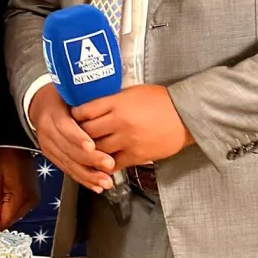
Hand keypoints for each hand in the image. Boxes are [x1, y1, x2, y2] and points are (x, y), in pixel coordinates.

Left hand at [0, 147, 40, 228]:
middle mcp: (30, 202)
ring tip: (3, 189)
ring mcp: (34, 199)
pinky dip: (13, 202)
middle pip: (11, 220)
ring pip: (16, 214)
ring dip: (7, 207)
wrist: (18, 144)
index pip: (5, 222)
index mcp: (20, 199)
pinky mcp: (34, 195)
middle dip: (0, 211)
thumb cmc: (4, 158)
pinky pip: (21, 207)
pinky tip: (9, 189)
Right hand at [28, 85, 116, 192]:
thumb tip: (111, 106)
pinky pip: (67, 170)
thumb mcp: (71, 92)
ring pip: (68, 163)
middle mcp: (47, 131)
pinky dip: (82, 179)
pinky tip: (95, 186)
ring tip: (105, 181)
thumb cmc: (63, 96)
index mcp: (53, 113)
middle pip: (68, 148)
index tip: (92, 146)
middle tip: (109, 164)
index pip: (64, 127)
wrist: (41, 104)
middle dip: (90, 160)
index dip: (78, 138)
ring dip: (88, 175)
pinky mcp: (51, 156)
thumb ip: (86, 102)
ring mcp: (48, 146)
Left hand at [73, 85, 193, 166]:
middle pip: (87, 132)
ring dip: (90, 152)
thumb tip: (95, 107)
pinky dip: (105, 165)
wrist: (185, 116)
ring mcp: (127, 140)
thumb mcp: (133, 92)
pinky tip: (102, 163)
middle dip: (78, 134)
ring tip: (87, 150)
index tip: (73, 117)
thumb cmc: (162, 101)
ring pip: (97, 150)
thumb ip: (113, 100)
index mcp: (117, 103)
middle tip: (75, 136)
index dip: (75, 115)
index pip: (84, 111)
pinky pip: (113, 164)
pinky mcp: (136, 155)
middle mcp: (118, 122)